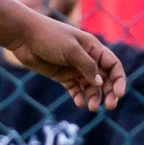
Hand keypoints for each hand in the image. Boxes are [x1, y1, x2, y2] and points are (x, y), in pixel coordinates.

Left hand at [3, 13, 126, 110]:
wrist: (24, 36)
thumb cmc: (49, 37)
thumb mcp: (71, 50)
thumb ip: (87, 66)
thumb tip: (100, 83)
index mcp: (93, 48)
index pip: (113, 65)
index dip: (119, 80)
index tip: (119, 94)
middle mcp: (86, 59)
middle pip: (105, 79)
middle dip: (110, 92)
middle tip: (110, 106)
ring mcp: (74, 68)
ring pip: (91, 86)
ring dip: (94, 97)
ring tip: (92, 108)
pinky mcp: (62, 75)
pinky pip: (75, 89)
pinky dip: (79, 96)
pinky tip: (79, 103)